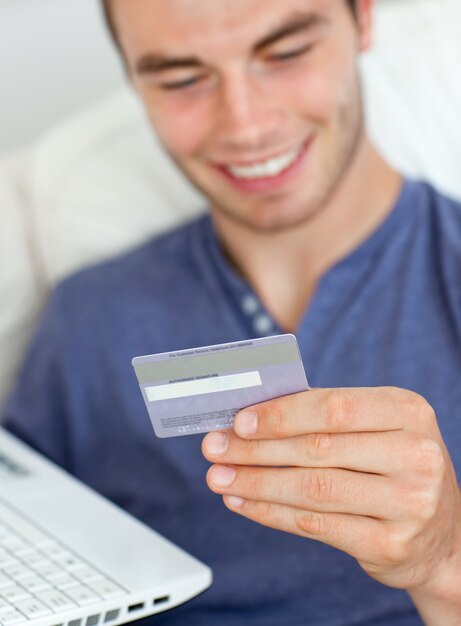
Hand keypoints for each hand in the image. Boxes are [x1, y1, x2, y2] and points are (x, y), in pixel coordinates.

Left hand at [202, 387, 460, 590]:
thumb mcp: (375, 428)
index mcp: (408, 411)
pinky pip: (316, 525)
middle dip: (255, 449)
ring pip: (312, 489)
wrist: (439, 533)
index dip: (280, 414)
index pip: (333, 407)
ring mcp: (408, 504)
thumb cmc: (393, 466)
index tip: (238, 421)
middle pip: (317, 449)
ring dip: (255, 482)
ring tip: (219, 477)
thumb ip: (323, 418)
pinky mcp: (391, 545)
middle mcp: (416, 454)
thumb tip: (250, 417)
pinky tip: (244, 502)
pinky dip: (271, 513)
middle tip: (215, 448)